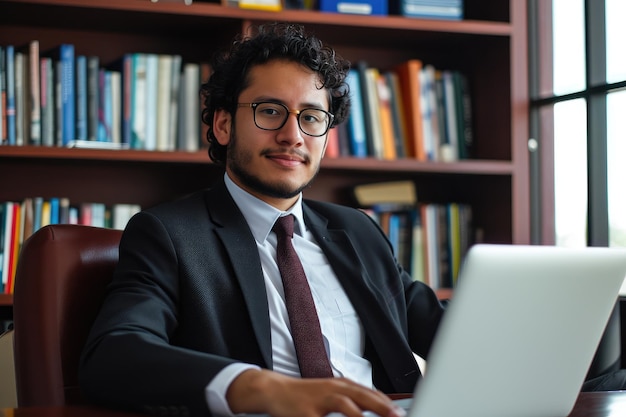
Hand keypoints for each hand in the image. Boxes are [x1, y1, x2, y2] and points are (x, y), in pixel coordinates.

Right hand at [226, 369, 406, 416]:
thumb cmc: (307, 395)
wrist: (276, 390)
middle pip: (363, 396)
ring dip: (363, 412)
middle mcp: (334, 389)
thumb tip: (377, 405)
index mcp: (342, 386)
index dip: (387, 404)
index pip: (370, 394)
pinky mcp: (307, 412)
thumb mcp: (332, 394)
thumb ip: (352, 400)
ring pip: (346, 404)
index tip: (402, 414)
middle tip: (398, 416)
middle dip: (383, 407)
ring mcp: (320, 399)